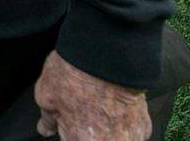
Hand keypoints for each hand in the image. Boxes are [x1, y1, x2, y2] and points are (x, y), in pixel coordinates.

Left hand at [35, 51, 150, 140]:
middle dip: (86, 133)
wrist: (109, 56)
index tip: (66, 125)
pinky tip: (112, 108)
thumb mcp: (47, 94)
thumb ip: (47, 119)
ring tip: (97, 110)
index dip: (67, 133)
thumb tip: (45, 129)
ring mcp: (131, 139)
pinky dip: (121, 125)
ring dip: (106, 132)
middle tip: (80, 115)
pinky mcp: (144, 127)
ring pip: (114, 140)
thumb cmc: (75, 75)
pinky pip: (130, 133)